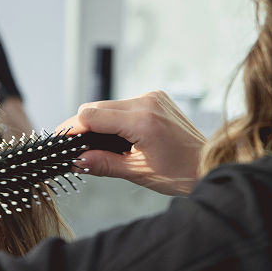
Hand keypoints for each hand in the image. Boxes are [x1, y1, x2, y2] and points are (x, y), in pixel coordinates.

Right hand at [57, 90, 206, 195]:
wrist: (211, 165)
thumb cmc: (181, 173)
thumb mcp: (137, 173)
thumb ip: (102, 164)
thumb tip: (76, 161)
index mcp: (143, 121)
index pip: (92, 116)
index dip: (72, 128)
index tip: (60, 140)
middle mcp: (147, 102)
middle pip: (97, 107)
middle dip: (83, 127)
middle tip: (74, 147)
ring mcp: (153, 97)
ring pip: (108, 105)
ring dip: (99, 123)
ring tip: (98, 146)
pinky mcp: (156, 98)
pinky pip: (123, 105)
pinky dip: (114, 119)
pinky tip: (117, 137)